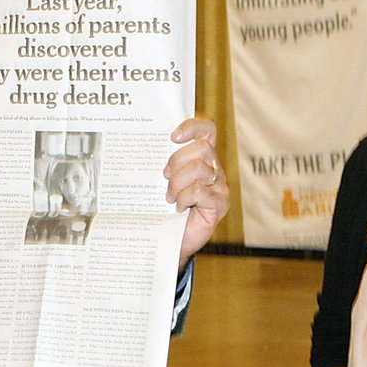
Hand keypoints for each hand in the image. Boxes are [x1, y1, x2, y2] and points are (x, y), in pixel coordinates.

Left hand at [165, 116, 229, 265]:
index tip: (173, 136)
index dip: (193, 126)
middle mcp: (214, 169)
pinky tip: (179, 208)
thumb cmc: (165, 208)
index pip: (207, 130)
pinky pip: (199, 191)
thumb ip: (163, 163)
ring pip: (199, 169)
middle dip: (178, 161)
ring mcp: (220, 187)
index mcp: (202, 158)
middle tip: (165, 178)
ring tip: (170, 197)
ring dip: (178, 183)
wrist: (170, 239)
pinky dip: (184, 199)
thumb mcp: (162, 181)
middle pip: (202, 148)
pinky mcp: (220, 205)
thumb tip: (146, 145)